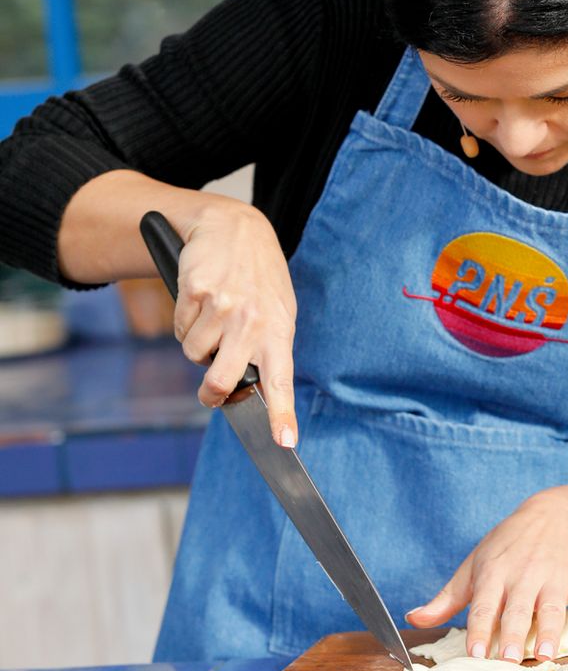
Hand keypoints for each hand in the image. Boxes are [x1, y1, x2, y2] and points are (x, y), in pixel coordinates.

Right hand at [174, 198, 298, 445]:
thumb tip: (254, 389)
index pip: (282, 382)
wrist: (233, 227)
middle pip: (222, 381)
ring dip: (197, 344)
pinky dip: (184, 321)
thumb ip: (268, 347)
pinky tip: (200, 299)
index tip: (285, 443)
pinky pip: (180, 328)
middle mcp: (252, 322)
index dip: (282, 415)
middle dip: (210, 394)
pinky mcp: (196, 293)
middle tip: (210, 394)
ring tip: (213, 317)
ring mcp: (223, 308)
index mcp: (278, 331)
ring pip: (194, 354)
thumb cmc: (258, 277)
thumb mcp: (276, 310)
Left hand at [405, 487, 567, 661]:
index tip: (475, 656)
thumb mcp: (473, 566)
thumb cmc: (506, 546)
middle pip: (516, 609)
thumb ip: (446, 599)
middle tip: (509, 662)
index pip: (483, 607)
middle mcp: (522, 574)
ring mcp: (551, 574)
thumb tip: (413, 619)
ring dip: (550, 628)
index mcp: (493, 574)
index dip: (479, 631)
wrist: (551, 513)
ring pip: (550, 605)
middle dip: (513, 635)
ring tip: (548, 653)